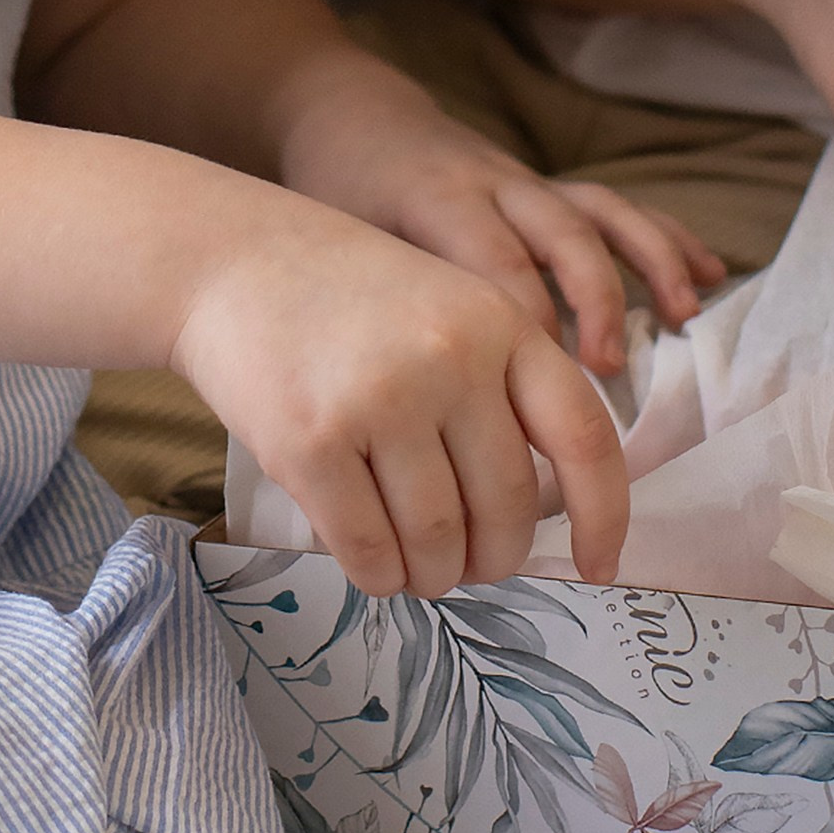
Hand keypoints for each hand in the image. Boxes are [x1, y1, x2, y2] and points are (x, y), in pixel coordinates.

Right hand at [174, 199, 628, 596]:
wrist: (227, 257)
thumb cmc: (344, 299)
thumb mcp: (444, 307)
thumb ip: (497, 391)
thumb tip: (544, 521)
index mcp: (497, 321)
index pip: (584, 435)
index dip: (605, 515)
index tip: (599, 568)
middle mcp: (450, 356)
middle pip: (506, 509)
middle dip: (490, 557)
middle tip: (464, 560)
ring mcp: (380, 397)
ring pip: (438, 542)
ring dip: (431, 574)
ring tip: (413, 561)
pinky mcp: (312, 441)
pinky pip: (370, 551)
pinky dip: (377, 574)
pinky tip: (368, 558)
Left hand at [280, 54, 724, 380]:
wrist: (350, 117)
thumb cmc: (340, 197)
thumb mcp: (343, 246)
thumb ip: (382, 319)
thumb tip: (407, 435)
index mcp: (436, 202)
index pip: (494, 263)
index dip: (527, 326)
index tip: (547, 392)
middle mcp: (491, 185)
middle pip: (558, 231)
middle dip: (593, 300)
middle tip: (607, 370)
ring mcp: (526, 183)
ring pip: (599, 210)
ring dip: (647, 262)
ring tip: (685, 317)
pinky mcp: (547, 187)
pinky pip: (615, 206)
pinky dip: (666, 236)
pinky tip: (711, 275)